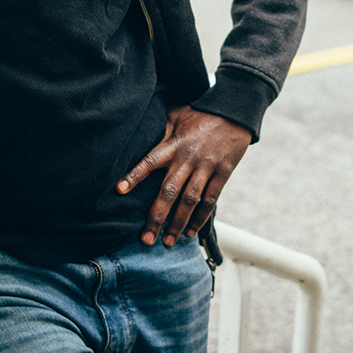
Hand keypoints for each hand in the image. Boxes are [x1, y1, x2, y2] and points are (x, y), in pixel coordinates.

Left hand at [117, 105, 250, 245]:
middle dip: (156, 217)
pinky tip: (191, 232)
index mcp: (173, 145)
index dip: (134, 175)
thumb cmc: (201, 113)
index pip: (149, 161)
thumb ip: (159, 127)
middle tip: (146, 239)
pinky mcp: (222, 173)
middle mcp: (187, 159)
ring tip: (168, 241)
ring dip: (178, 223)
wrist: (234, 111)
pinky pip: (210, 200)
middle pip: (169, 192)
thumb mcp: (176, 114)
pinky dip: (200, 218)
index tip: (119, 190)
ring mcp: (206, 167)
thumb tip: (138, 130)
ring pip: (189, 200)